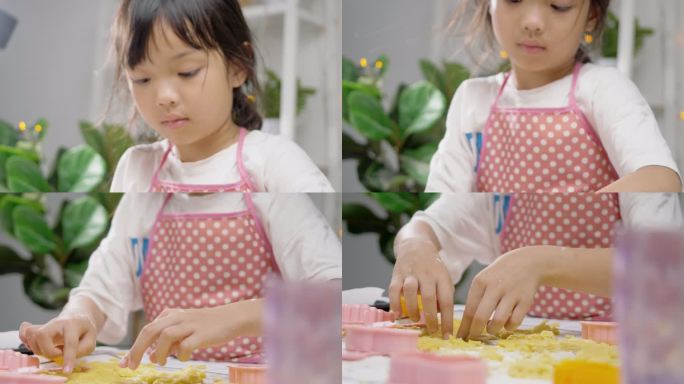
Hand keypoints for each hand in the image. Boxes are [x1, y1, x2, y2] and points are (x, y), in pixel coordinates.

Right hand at [18, 314, 96, 372]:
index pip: (70, 342)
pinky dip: (25, 341)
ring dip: (39, 350)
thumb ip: (83, 348)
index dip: (68, 358)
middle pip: (42, 335)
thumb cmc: (84, 330)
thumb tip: (67, 356)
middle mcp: (57, 323)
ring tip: (51, 350)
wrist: (76, 317)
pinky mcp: (38, 329)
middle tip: (58, 354)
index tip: (67, 371)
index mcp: (73, 324)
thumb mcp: (92, 339)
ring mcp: (46, 325)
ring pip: (33, 337)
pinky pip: (25, 333)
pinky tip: (33, 346)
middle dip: (48, 351)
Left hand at [120, 299, 262, 369]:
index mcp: (170, 314)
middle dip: (137, 350)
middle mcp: (177, 317)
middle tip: (132, 366)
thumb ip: (167, 342)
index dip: (133, 348)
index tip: (124, 364)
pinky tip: (185, 357)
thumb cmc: (205, 326)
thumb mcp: (183, 331)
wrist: (231, 317)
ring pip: (165, 336)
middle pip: (150, 331)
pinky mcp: (202, 333)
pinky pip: (186, 346)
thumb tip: (152, 357)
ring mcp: (190, 324)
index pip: (146, 331)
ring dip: (160, 352)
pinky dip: (181, 354)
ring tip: (163, 362)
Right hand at [388, 238, 453, 338]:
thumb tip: (441, 320)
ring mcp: (411, 273)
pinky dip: (394, 303)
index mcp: (441, 277)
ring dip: (413, 308)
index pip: (447, 300)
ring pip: (411, 291)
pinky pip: (394, 289)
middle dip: (431, 317)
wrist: (416, 246)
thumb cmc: (433, 268)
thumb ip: (443, 296)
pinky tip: (397, 314)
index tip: (448, 336)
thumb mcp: (443, 279)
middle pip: (429, 296)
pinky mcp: (397, 274)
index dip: (447, 320)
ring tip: (416, 320)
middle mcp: (426, 274)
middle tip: (432, 330)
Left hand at [456, 247, 544, 339]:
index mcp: (480, 282)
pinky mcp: (525, 300)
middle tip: (473, 338)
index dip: (464, 327)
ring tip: (491, 329)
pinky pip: (515, 321)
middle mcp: (495, 287)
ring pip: (498, 321)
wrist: (527, 262)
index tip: (461, 338)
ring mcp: (511, 294)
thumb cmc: (499, 275)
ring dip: (492, 330)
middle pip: (480, 317)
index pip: (469, 310)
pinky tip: (506, 324)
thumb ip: (475, 299)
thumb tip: (466, 325)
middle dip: (475, 332)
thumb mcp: (483, 280)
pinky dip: (508, 327)